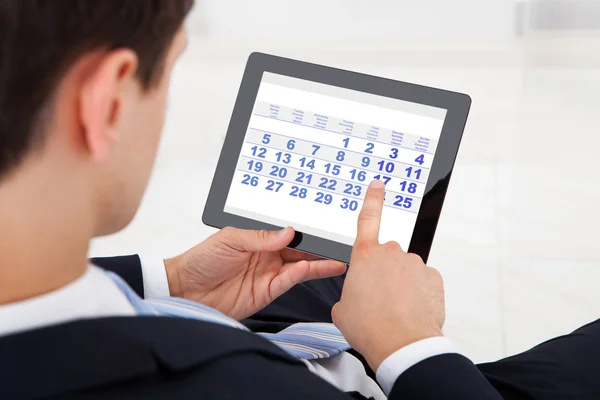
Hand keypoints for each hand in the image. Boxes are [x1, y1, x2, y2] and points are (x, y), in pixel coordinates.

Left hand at [164, 227, 345, 320]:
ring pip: (300, 265)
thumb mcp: (230, 239)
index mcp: (258, 238)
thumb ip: (260, 237)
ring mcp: (269, 273)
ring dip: (319, 262)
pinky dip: (305, 274)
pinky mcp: (268, 291)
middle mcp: (267, 255)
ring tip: (338, 258)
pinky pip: (290, 280)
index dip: (305, 229)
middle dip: (319, 245)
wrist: (185, 290)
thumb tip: (288, 231)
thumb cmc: (202, 260)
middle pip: (299, 249)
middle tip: (338, 241)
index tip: (323, 225)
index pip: (287, 232)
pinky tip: (317, 267)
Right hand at [332, 180, 445, 371]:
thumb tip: (356, 298)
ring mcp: (414, 263)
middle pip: (386, 256)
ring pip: (405, 270)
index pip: (368, 217)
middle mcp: (391, 253)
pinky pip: (422, 282)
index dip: (372, 199)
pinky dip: (417, 294)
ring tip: (394, 310)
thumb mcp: (342, 310)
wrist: (401, 343)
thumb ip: (348, 295)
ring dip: (401, 285)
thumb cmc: (369, 327)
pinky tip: (410, 310)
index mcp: (365, 256)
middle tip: (378, 299)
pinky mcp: (432, 277)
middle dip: (383, 272)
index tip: (378, 184)